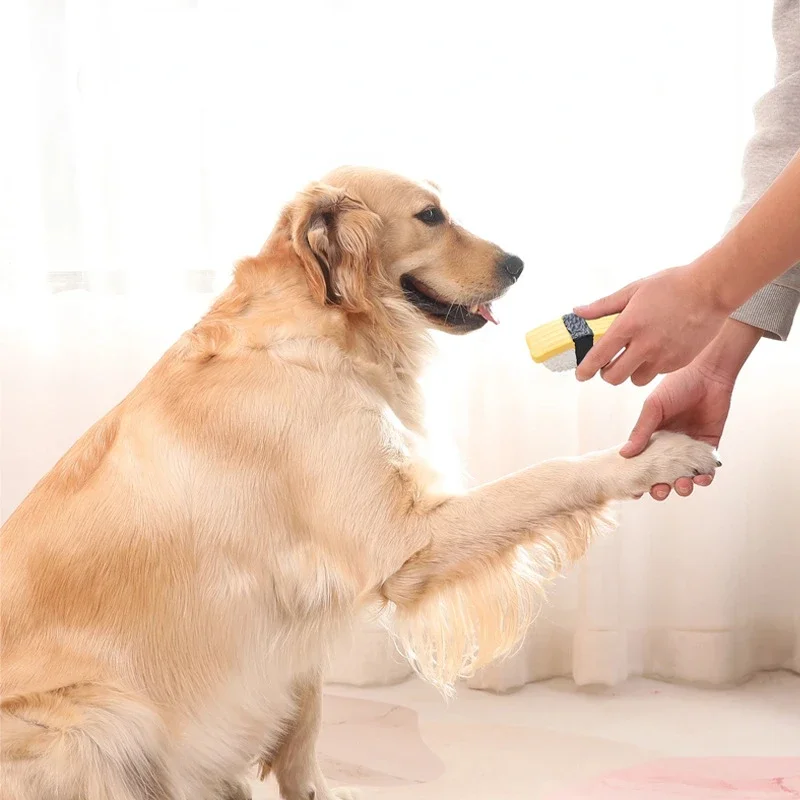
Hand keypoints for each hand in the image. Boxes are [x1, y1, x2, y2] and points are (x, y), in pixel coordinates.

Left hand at [574, 264, 731, 385]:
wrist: (711, 289)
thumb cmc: (671, 285)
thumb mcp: (633, 290)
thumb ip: (603, 306)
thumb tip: (578, 312)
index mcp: (629, 326)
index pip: (599, 357)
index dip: (586, 370)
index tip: (581, 375)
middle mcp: (645, 345)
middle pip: (614, 377)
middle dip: (607, 374)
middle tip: (608, 364)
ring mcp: (663, 356)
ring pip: (636, 380)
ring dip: (630, 372)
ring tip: (635, 356)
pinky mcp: (679, 362)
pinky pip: (657, 373)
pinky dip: (651, 367)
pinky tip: (657, 349)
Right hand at [621, 319, 760, 499]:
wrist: (709, 374)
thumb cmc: (677, 385)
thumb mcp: (653, 407)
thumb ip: (641, 431)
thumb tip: (624, 454)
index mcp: (652, 436)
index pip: (643, 462)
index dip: (640, 478)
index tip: (638, 490)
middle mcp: (670, 445)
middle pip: (662, 475)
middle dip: (660, 487)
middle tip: (659, 490)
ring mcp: (690, 448)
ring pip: (684, 476)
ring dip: (682, 486)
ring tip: (681, 485)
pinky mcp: (710, 447)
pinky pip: (706, 469)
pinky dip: (704, 478)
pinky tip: (700, 479)